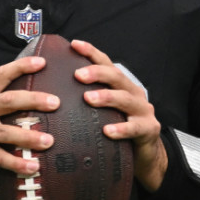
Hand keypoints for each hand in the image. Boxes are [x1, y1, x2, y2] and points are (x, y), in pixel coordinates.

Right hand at [0, 56, 59, 187]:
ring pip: (6, 132)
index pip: (1, 74)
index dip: (22, 66)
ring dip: (30, 137)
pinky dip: (17, 162)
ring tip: (49, 141)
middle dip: (34, 100)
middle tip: (56, 103)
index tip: (42, 62)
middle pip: (9, 100)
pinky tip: (32, 166)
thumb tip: (28, 100)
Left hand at [71, 39, 167, 190]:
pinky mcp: (148, 129)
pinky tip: (107, 131)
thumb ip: (87, 100)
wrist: (146, 155)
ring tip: (88, 98)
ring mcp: (143, 111)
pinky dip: (121, 128)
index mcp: (122, 85)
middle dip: (97, 73)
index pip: (106, 64)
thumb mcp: (105, 111)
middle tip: (77, 75)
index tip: (74, 45)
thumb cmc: (119, 129)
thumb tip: (50, 94)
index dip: (91, 53)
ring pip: (125, 99)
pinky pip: (134, 128)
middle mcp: (133, 93)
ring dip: (106, 97)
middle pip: (116, 77)